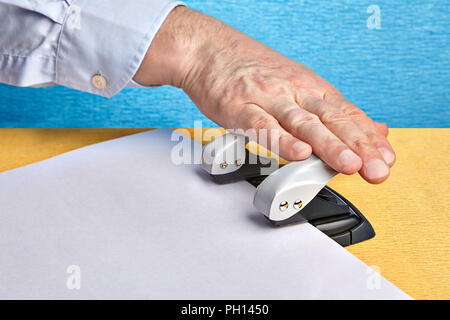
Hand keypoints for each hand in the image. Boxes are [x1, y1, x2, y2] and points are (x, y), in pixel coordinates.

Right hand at [134, 6, 395, 183]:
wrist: (208, 50)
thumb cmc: (250, 70)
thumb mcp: (295, 83)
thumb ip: (328, 109)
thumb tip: (366, 125)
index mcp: (309, 87)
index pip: (346, 113)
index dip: (368, 137)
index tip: (386, 159)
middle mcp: (293, 90)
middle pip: (331, 119)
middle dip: (357, 145)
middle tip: (376, 168)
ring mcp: (267, 97)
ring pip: (302, 123)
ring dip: (328, 144)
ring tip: (348, 164)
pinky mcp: (239, 106)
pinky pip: (262, 125)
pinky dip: (281, 140)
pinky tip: (298, 153)